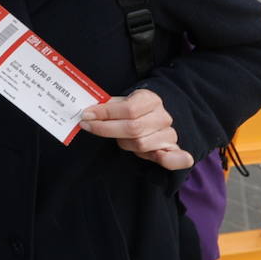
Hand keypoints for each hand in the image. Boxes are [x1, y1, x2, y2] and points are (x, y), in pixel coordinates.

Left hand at [78, 88, 194, 170]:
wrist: (151, 116)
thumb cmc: (130, 110)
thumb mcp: (120, 102)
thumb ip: (107, 107)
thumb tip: (88, 114)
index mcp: (150, 99)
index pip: (129, 108)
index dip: (106, 113)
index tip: (86, 116)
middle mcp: (162, 116)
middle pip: (133, 128)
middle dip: (106, 129)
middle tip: (88, 126)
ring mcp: (169, 134)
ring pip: (140, 144)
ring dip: (123, 142)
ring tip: (116, 137)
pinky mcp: (172, 150)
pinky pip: (174, 158)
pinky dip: (170, 160)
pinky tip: (160, 156)